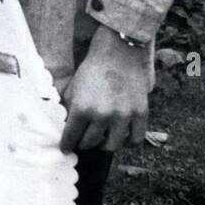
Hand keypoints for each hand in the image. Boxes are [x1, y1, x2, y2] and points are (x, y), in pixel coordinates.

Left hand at [60, 23, 149, 152]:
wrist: (117, 55)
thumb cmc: (91, 71)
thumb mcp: (72, 89)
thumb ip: (67, 109)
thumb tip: (63, 127)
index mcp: (82, 109)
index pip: (71, 137)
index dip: (66, 145)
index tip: (65, 149)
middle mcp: (102, 115)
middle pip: (90, 143)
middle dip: (84, 143)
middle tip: (83, 142)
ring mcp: (123, 116)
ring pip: (112, 145)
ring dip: (104, 145)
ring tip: (101, 140)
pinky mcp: (141, 114)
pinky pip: (135, 140)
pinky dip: (128, 142)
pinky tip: (121, 137)